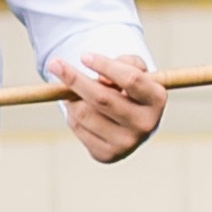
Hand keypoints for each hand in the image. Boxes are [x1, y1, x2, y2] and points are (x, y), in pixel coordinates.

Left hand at [48, 54, 165, 163]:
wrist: (131, 122)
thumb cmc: (130, 88)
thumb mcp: (133, 68)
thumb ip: (122, 63)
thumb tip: (100, 81)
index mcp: (156, 99)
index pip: (130, 79)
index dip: (105, 65)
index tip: (83, 56)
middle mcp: (145, 124)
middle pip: (102, 98)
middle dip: (74, 79)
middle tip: (55, 64)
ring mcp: (127, 144)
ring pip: (85, 113)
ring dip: (72, 97)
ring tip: (76, 91)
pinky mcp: (107, 155)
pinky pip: (78, 127)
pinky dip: (72, 113)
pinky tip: (80, 108)